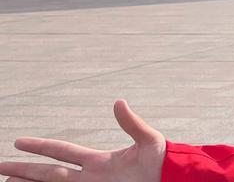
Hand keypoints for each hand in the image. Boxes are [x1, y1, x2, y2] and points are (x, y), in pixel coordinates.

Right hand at [0, 99, 163, 181]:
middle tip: (0, 168)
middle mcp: (90, 177)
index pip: (62, 152)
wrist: (174, 179)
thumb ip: (132, 124)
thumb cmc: (163, 161)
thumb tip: (118, 102)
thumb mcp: (149, 141)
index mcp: (99, 161)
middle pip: (48, 173)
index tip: (18, 142)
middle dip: (23, 171)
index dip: (40, 147)